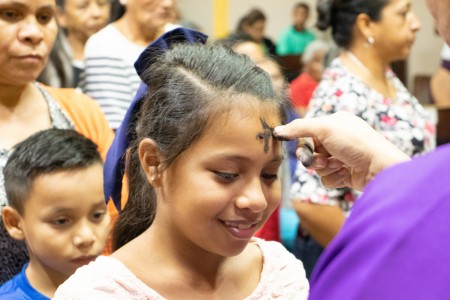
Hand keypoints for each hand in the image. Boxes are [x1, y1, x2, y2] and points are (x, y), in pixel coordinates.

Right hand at [274, 112, 409, 190]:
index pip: (307, 133)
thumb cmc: (355, 143)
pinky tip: (346, 174)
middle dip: (313, 158)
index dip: (304, 143)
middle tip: (321, 161)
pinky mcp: (345, 175)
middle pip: (310, 151)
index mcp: (334, 124)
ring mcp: (341, 158)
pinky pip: (327, 179)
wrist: (379, 168)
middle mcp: (337, 139)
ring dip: (325, 168)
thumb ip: (299, 128)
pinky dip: (333, 178)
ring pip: (317, 167)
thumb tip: (277, 130)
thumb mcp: (324, 128)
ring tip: (339, 166)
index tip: (304, 150)